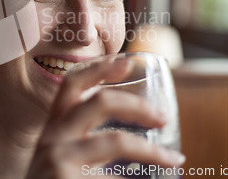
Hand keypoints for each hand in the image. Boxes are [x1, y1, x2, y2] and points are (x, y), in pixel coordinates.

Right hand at [26, 58, 185, 178]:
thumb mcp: (61, 152)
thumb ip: (84, 137)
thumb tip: (134, 127)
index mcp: (54, 125)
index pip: (72, 83)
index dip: (100, 67)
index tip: (127, 61)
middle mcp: (53, 136)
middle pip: (100, 102)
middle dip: (138, 106)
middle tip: (162, 118)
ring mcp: (59, 159)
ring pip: (116, 141)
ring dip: (152, 151)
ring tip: (174, 160)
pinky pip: (113, 177)